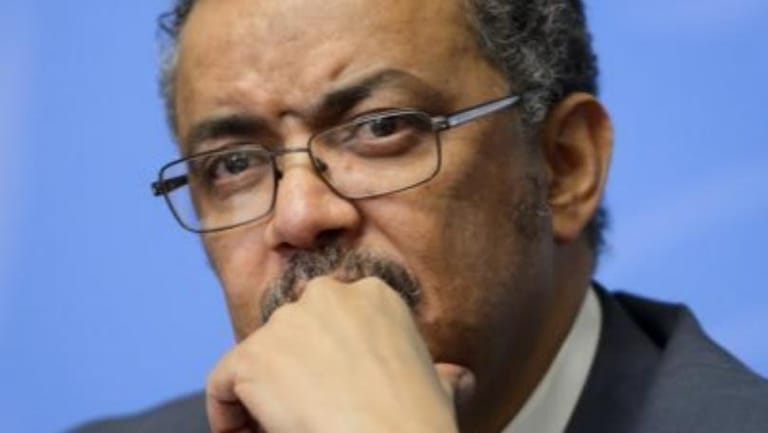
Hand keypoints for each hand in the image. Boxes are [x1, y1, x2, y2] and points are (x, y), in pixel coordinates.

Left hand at [206, 276, 473, 432]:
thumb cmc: (419, 423)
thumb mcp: (441, 386)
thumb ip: (438, 372)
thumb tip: (455, 377)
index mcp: (375, 294)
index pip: (328, 324)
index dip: (323, 365)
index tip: (330, 401)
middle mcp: (329, 294)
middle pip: (290, 337)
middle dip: (290, 377)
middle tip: (303, 418)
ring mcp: (288, 321)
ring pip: (256, 362)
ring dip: (261, 399)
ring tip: (283, 431)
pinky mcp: (253, 355)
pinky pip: (222, 384)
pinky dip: (227, 414)